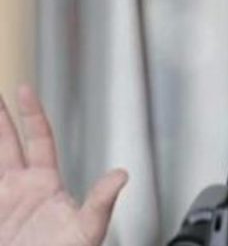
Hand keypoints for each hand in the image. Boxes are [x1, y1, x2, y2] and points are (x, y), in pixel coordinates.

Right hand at [0, 85, 125, 245]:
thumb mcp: (88, 229)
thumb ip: (100, 201)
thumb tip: (123, 174)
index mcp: (45, 184)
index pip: (39, 139)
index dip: (31, 114)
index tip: (24, 89)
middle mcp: (21, 189)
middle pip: (7, 145)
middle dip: (0, 120)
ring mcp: (2, 202)